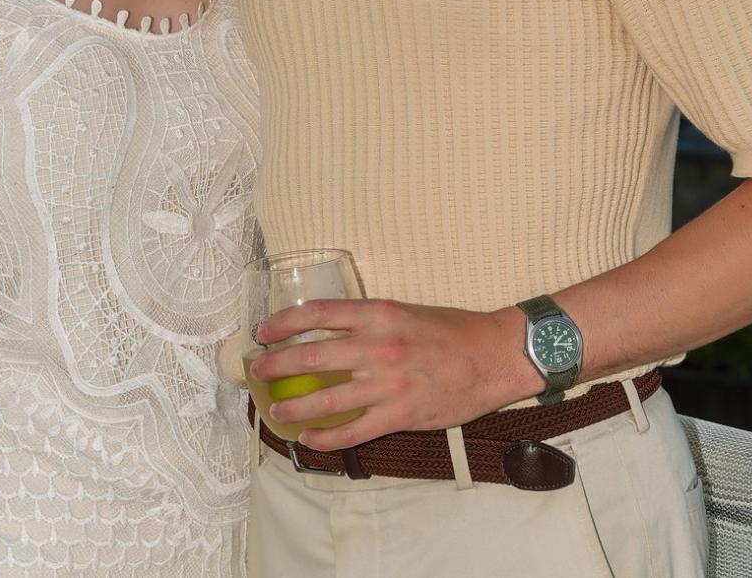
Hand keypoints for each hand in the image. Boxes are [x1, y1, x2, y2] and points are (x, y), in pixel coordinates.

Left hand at [249, 298, 539, 449]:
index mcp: (378, 313)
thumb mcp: (403, 311)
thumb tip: (327, 331)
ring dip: (294, 407)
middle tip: (257, 370)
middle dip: (276, 365)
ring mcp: (388, 383)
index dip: (283, 322)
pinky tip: (310, 439)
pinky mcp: (400, 415)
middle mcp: (377, 345)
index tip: (263, 331)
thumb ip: (367, 321)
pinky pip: (353, 430)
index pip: (317, 313)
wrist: (493, 356)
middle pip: (311, 356)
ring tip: (275, 410)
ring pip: (326, 399)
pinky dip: (326, 437)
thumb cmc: (449, 330)